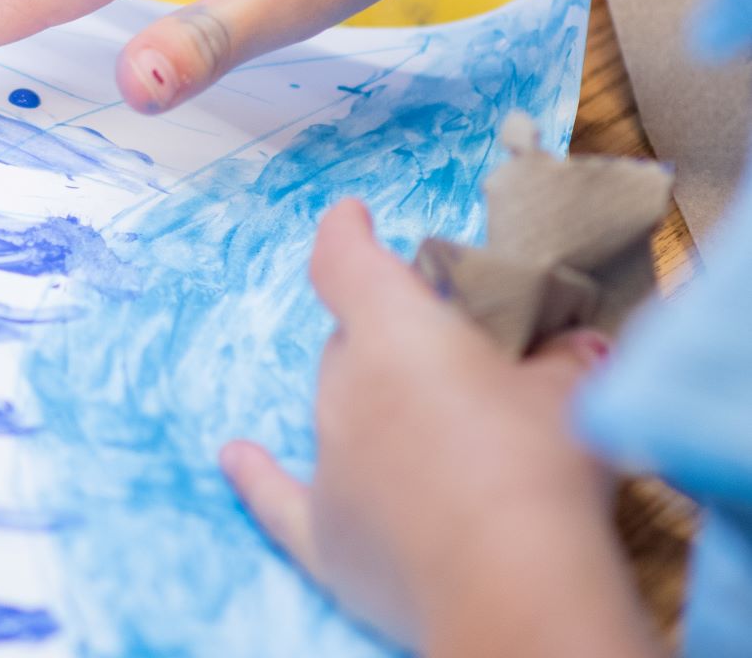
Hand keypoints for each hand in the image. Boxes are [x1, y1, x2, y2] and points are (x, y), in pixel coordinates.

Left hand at [220, 201, 659, 656]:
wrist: (513, 586)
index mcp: (393, 333)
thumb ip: (559, 361)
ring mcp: (326, 460)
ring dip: (375, 408)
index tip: (350, 217)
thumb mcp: (569, 394)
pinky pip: (278, 496)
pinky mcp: (324, 535)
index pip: (345, 261)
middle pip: (353, 345)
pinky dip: (258, 476)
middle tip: (455, 362)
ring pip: (337, 410)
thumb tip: (568, 349)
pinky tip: (234, 458)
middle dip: (393, 344)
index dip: (345, 234)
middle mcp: (342, 387)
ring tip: (445, 433)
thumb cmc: (539, 467)